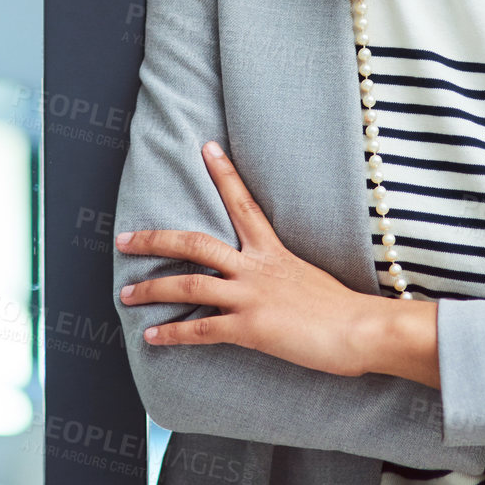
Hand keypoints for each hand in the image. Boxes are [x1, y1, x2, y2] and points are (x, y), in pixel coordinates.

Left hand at [116, 140, 377, 376]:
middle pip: (194, 243)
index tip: (206, 147)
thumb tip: (271, 279)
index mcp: (272, 250)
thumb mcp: (309, 276)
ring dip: (152, 290)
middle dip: (154, 240)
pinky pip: (201, 329)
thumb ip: (283, 273)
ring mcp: (250, 296)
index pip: (243, 202)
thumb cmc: (343, 309)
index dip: (223, 173)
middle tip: (123, 239)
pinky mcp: (250, 328)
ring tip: (125, 295)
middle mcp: (256, 267)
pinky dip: (173, 333)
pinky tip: (152, 337)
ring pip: (188, 285)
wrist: (361, 330)